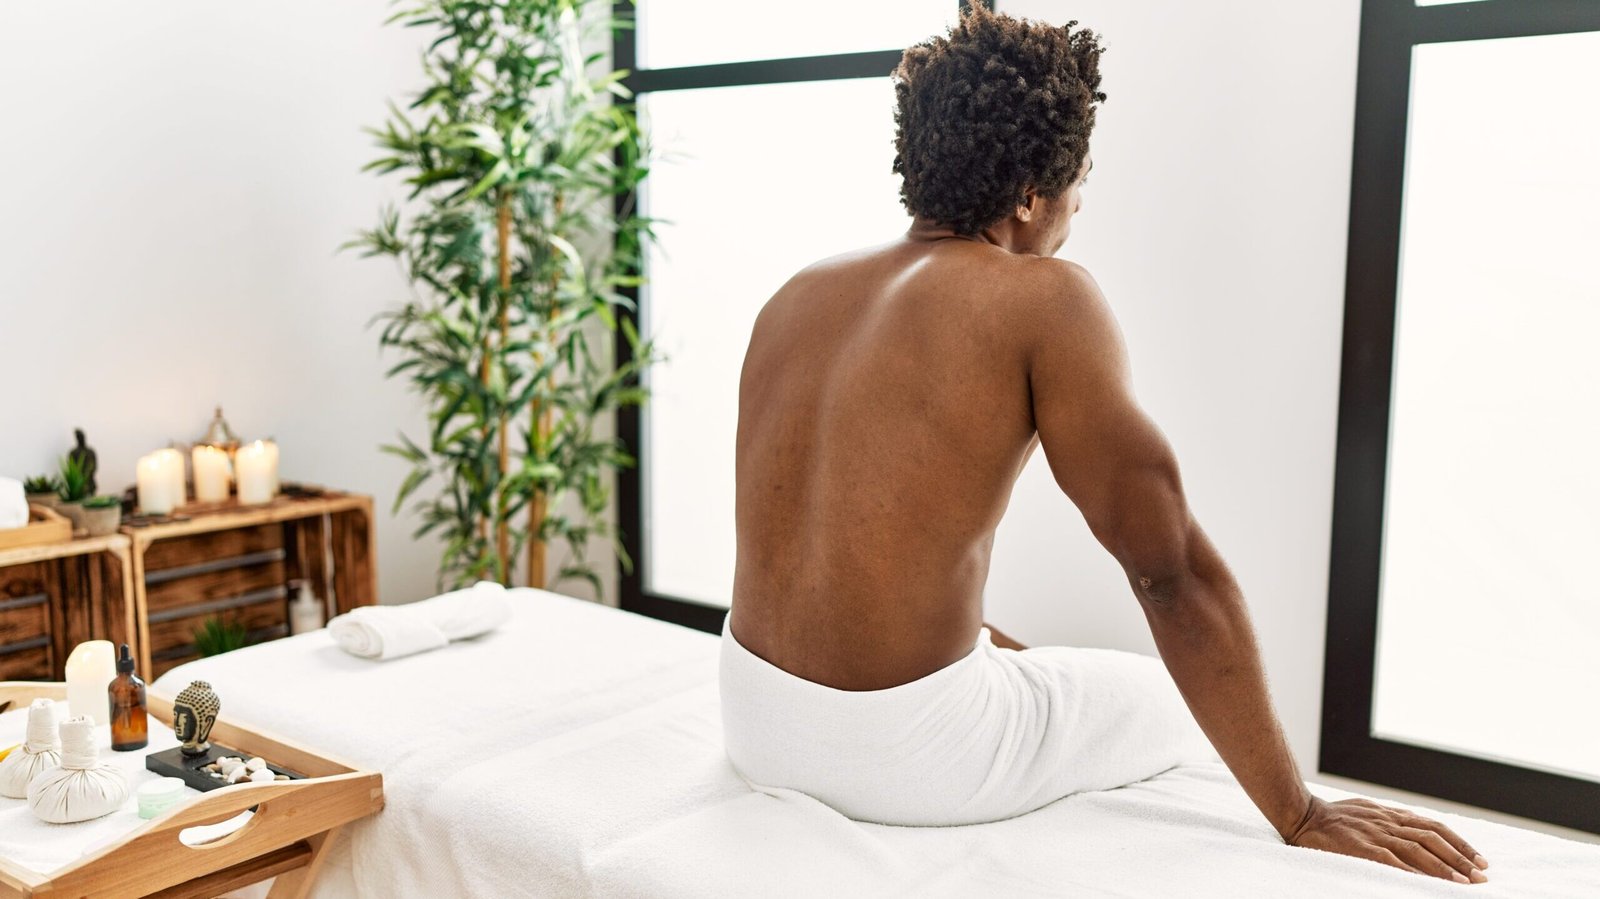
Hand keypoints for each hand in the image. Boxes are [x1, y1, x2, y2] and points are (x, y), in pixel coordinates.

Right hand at [1286, 796, 1489, 883]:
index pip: (1434, 827)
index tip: (1479, 859)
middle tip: (1481, 876)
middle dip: (1460, 857)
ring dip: (1444, 867)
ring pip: (1419, 850)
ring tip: (1464, 883)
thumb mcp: (1366, 811)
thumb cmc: (1331, 816)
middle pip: (1433, 838)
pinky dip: (1413, 873)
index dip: (1459, 843)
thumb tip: (1413, 831)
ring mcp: (1376, 835)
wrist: (1301, 814)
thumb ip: (1388, 820)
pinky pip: (1393, 861)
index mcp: (1391, 814)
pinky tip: (1428, 884)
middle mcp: (1388, 823)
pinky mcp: (1361, 848)